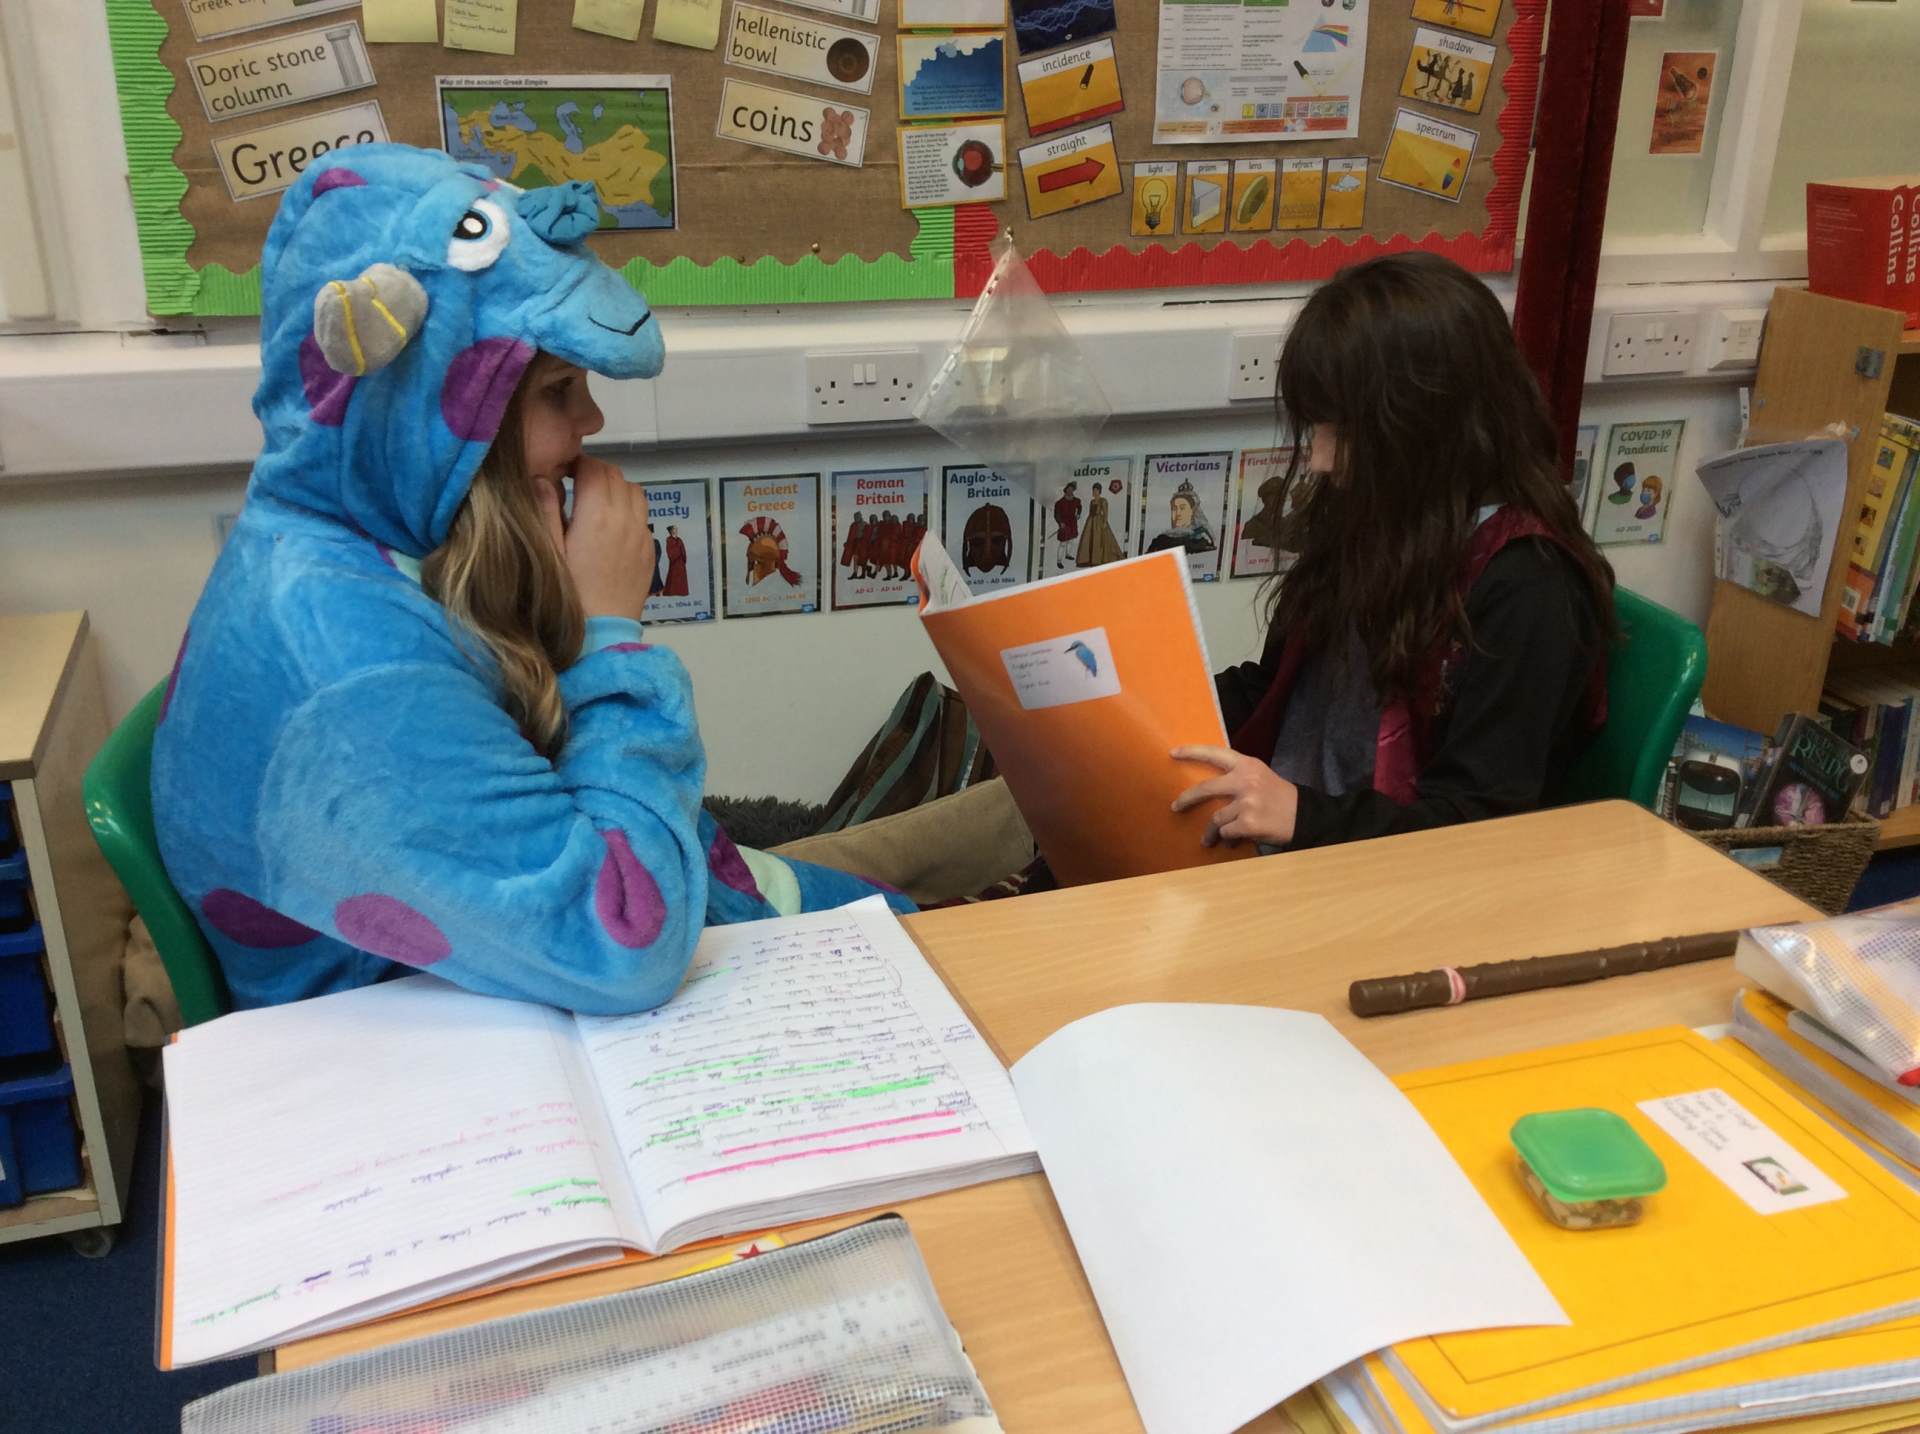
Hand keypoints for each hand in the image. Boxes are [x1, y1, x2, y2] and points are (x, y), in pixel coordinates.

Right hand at [535, 458, 653, 621]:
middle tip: (575, 484)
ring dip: (615, 488)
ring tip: (594, 503)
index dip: (576, 463)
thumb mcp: (548, 552)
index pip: (593, 468)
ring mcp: (641, 535)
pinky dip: (628, 509)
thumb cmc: (568, 595)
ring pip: (634, 491)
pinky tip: (609, 528)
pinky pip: (642, 516)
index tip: (562, 472)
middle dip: (595, 472)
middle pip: (616, 475)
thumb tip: (542, 478)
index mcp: (597, 515)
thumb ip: (545, 511)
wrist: (602, 633)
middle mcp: (626, 519)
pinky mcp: (649, 551)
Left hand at [1169, 745, 1298, 848]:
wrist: (1304, 816)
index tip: (1173, 752)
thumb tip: (1207, 788)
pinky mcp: (1248, 822)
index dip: (1192, 751)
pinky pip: (1226, 832)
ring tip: (1209, 840)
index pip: (1215, 753)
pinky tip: (1232, 843)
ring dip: (1211, 832)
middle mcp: (1246, 780)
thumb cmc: (1279, 797)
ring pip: (1216, 818)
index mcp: (1247, 765)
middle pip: (1205, 788)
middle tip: (1175, 807)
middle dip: (1187, 799)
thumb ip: (1237, 776)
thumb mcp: (1260, 776)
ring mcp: (1247, 802)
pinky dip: (1227, 840)